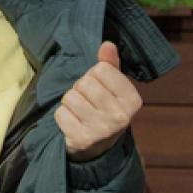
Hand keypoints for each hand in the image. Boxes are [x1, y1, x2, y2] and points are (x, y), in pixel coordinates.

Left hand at [55, 41, 141, 162]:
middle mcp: (120, 117)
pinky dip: (63, 116)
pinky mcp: (81, 139)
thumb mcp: (112, 88)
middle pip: (84, 82)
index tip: (100, 89)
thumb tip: (107, 44)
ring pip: (70, 97)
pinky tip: (73, 123)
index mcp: (132, 100)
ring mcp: (101, 130)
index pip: (101, 69)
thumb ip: (110, 65)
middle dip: (81, 89)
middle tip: (88, 102)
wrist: (97, 148)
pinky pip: (60, 113)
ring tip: (80, 112)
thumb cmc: (104, 109)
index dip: (95, 76)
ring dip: (70, 102)